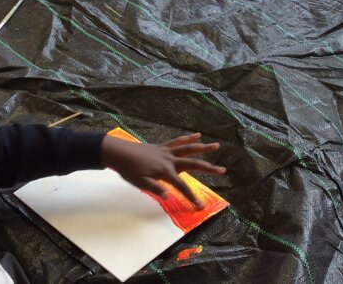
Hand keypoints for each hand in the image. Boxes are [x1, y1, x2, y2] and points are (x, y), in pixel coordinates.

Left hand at [101, 132, 225, 208]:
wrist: (119, 152)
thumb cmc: (129, 170)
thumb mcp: (141, 183)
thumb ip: (156, 189)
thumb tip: (169, 196)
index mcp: (165, 172)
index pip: (182, 187)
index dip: (192, 197)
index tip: (200, 206)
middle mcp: (170, 160)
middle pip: (193, 164)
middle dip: (209, 168)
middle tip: (223, 170)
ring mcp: (167, 152)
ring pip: (189, 149)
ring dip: (203, 147)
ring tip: (216, 145)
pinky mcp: (163, 146)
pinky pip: (178, 141)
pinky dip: (188, 138)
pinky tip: (197, 135)